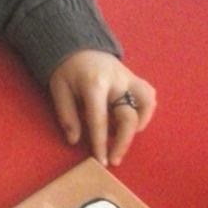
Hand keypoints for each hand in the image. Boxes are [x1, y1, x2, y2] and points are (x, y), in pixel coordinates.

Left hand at [48, 49, 155, 165]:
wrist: (79, 45)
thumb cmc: (67, 70)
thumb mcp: (59, 90)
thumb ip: (67, 115)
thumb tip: (74, 140)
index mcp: (94, 84)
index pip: (100, 120)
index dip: (101, 143)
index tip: (102, 161)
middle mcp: (116, 82)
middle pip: (128, 117)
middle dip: (123, 142)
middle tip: (115, 160)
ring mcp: (129, 79)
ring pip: (146, 104)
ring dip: (139, 125)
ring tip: (124, 137)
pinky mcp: (135, 78)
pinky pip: (148, 96)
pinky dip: (145, 112)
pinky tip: (133, 122)